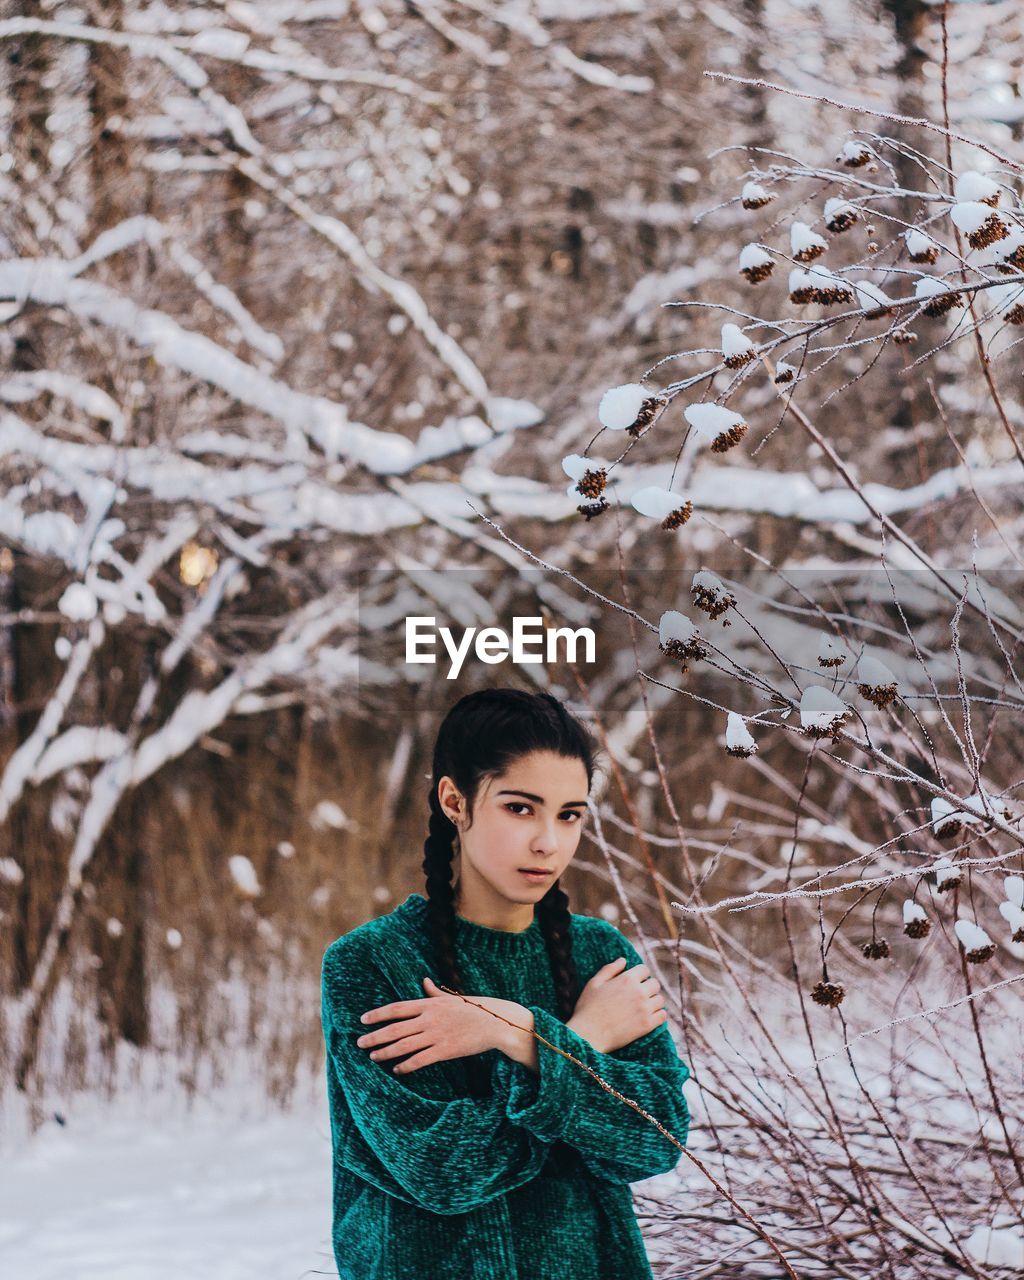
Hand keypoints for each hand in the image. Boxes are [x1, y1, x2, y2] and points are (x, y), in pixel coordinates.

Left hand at [355, 977, 526, 1074]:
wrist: (495, 1023)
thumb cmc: (473, 1009)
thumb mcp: (452, 998)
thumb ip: (434, 992)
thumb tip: (424, 980)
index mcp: (430, 1004)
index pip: (397, 1008)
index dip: (378, 1014)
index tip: (362, 1019)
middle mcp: (430, 1019)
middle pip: (395, 1029)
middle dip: (375, 1036)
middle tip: (359, 1043)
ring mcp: (437, 1035)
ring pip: (404, 1046)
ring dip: (386, 1052)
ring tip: (373, 1056)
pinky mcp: (445, 1051)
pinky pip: (420, 1060)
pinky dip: (406, 1065)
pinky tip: (397, 1070)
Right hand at [569, 955, 666, 1053]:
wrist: (588, 1035)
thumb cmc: (588, 1008)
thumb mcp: (594, 983)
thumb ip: (610, 969)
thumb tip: (623, 960)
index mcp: (627, 979)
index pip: (644, 970)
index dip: (639, 974)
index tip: (635, 981)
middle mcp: (639, 992)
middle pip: (655, 984)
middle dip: (648, 987)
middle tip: (639, 994)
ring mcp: (644, 1009)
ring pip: (660, 1000)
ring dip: (653, 1001)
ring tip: (643, 1006)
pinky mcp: (647, 1025)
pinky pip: (662, 1016)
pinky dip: (658, 1015)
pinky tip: (648, 1016)